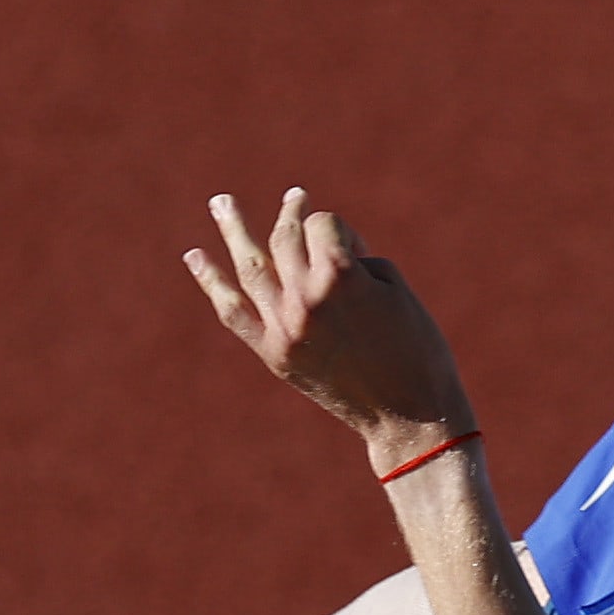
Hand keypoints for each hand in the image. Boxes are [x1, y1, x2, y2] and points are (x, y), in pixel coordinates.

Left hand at [184, 188, 475, 472]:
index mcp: (341, 277)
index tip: (363, 257)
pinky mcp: (275, 354)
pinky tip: (195, 256)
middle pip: (287, 238)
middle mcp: (305, 299)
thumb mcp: (396, 290)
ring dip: (234, 228)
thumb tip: (319, 254)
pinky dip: (213, 282)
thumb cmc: (418, 349)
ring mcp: (285, 327)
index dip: (345, 233)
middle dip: (293, 215)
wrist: (410, 416)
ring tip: (220, 203)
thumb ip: (356, 260)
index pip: (324, 224)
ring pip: (251, 265)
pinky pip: (234, 312)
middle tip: (294, 199)